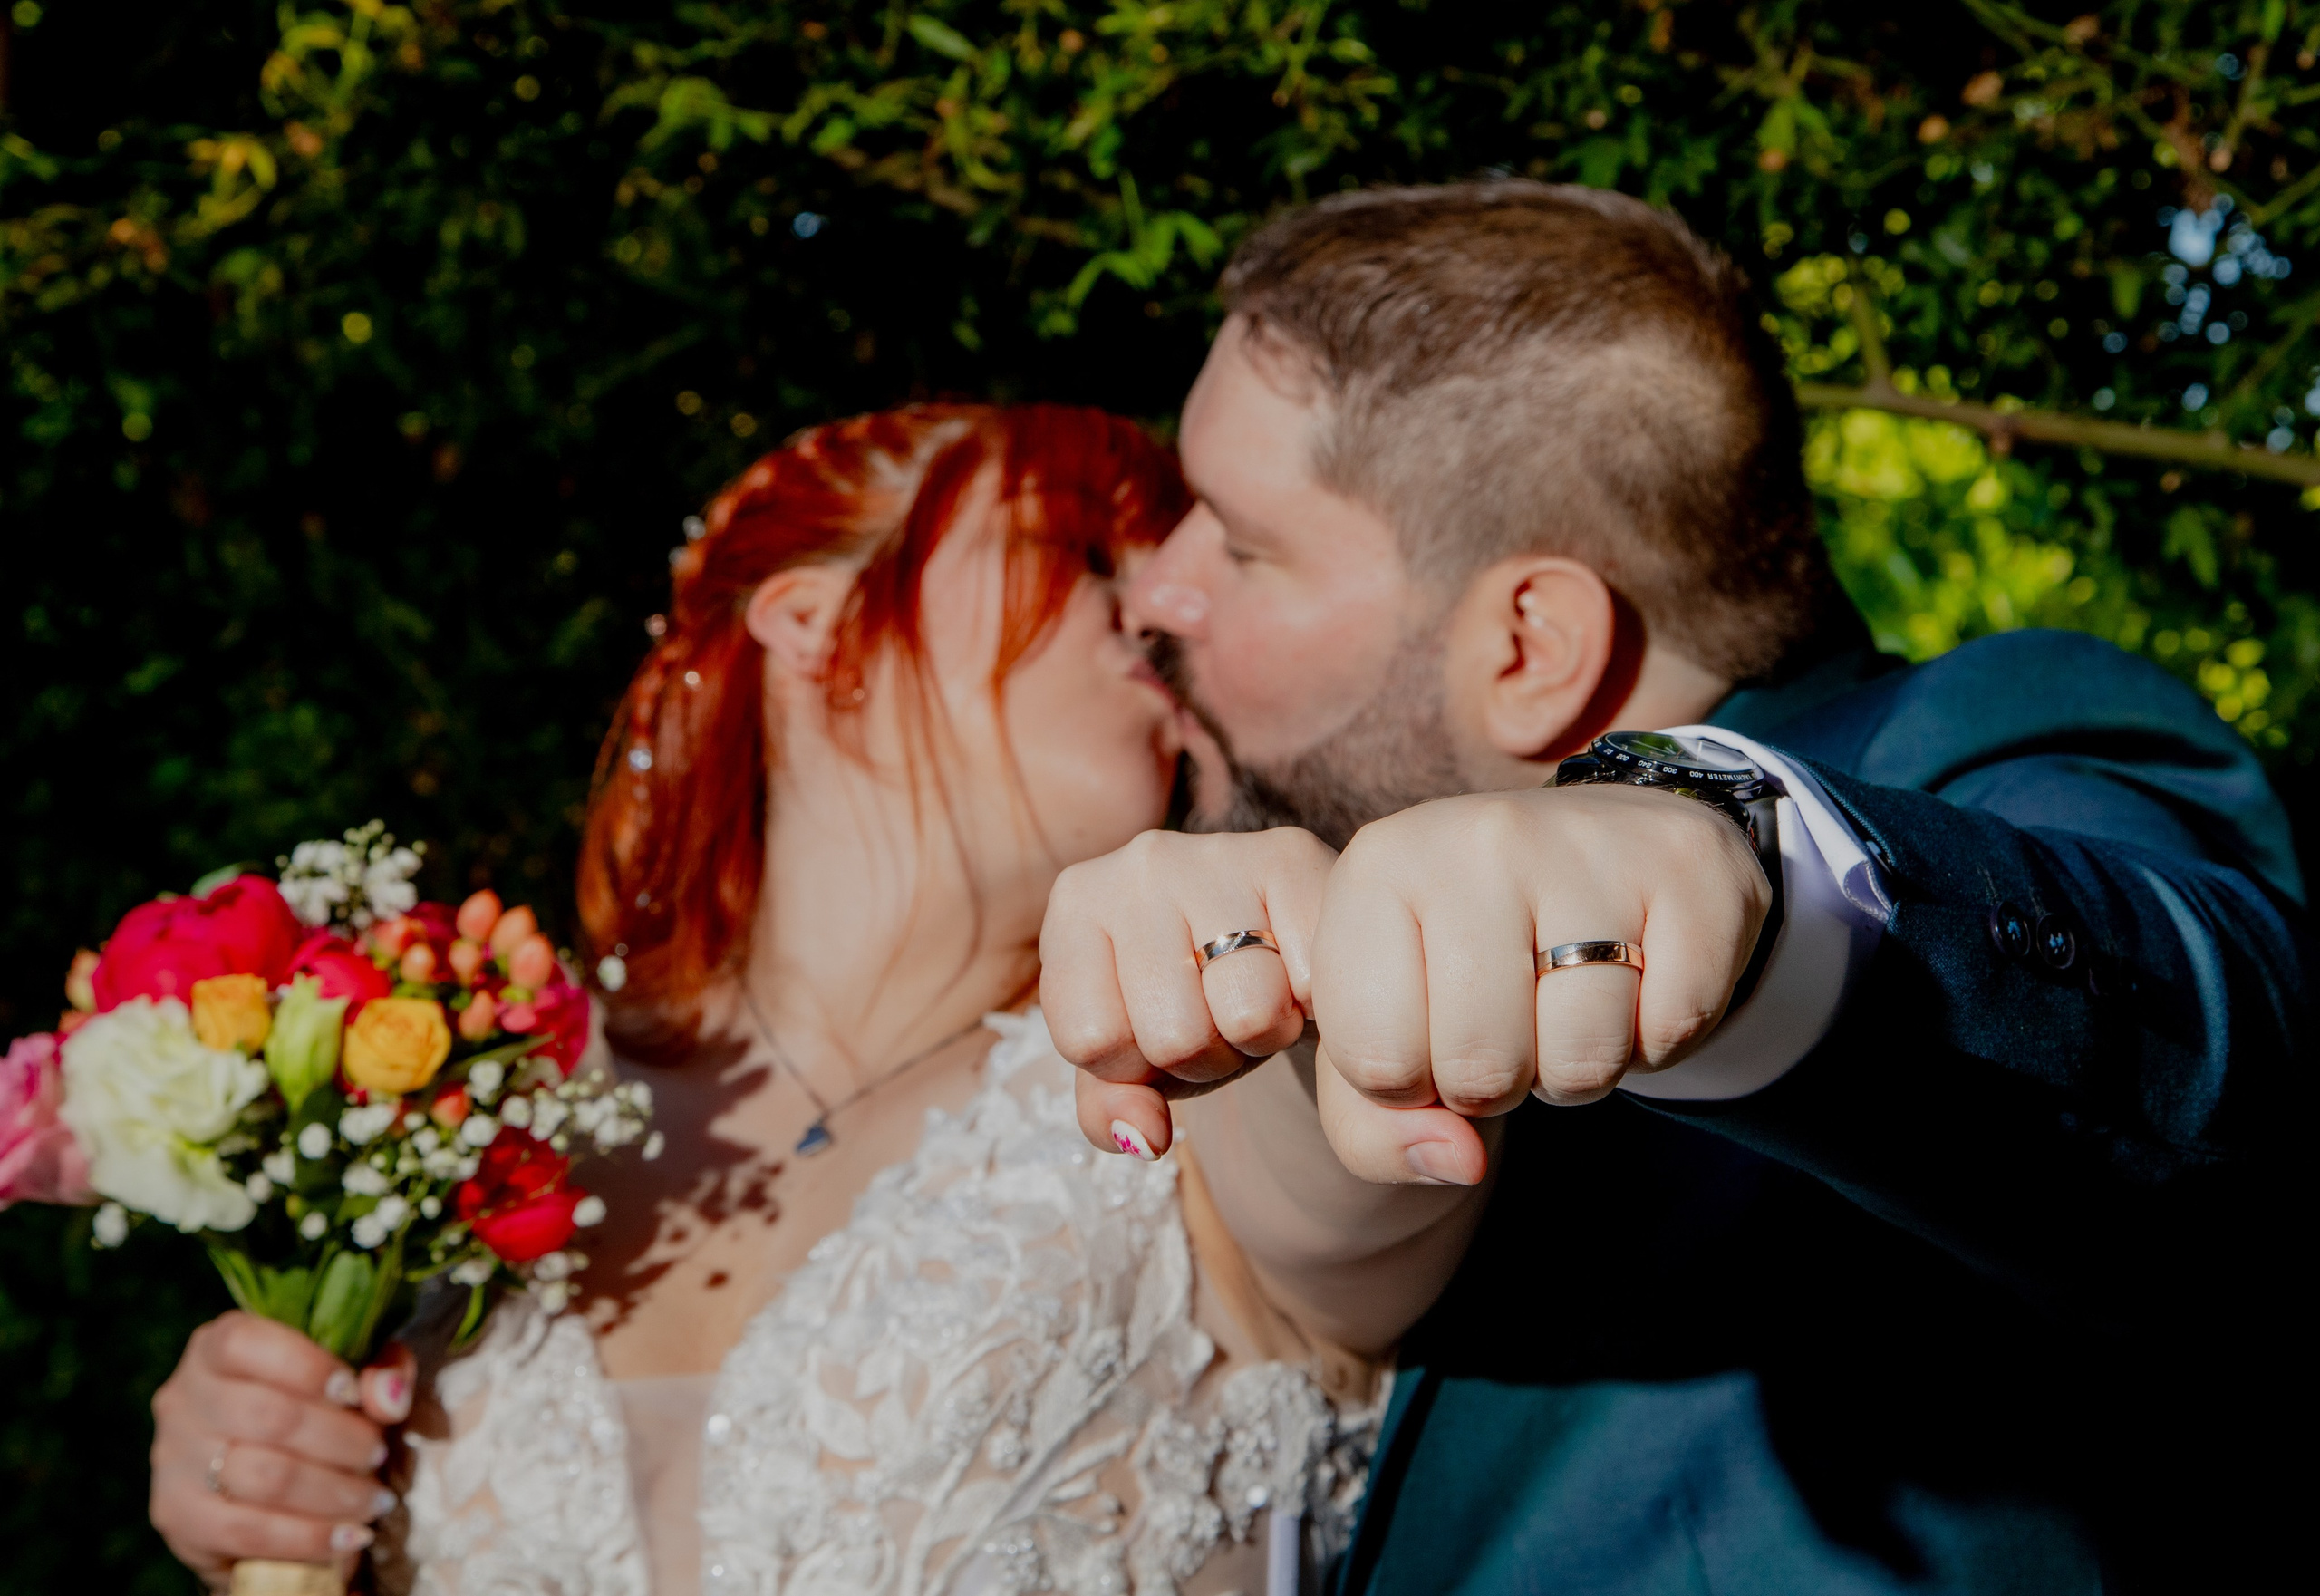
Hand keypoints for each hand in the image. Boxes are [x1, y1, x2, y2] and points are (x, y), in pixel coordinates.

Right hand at [149, 1311, 415, 1585]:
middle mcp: (183, 1399)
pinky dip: (308, 1537)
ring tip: (372, 1498)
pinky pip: (248, 1531)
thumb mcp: (352, 1374)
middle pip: (268, 1416)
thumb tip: (389, 1398)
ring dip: (333, 1491)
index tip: (352, 1391)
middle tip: (377, 1453)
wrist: (264, 1489)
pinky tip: (348, 1536)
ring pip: (263, 1476)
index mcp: (215, 1348)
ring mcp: (172, 1460)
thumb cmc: (315, 1409)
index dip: (305, 1366)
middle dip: (339, 1439)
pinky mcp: (178, 1517)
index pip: (244, 1344)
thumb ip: (380, 1369)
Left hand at [1040, 827, 1337, 1157]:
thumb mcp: (1132, 1060)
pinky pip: (1311, 985)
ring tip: (1260, 993)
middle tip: (1220, 1015)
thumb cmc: (1188, 998)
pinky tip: (1298, 971)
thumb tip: (1144, 1137)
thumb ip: (1112, 1108)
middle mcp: (1137, 863)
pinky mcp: (1293, 856)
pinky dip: (1314, 1003)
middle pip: (1173, 1034)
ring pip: (1249, 1012)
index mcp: (1075, 907)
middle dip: (1209, 1053)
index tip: (1154, 1033)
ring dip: (1265, 1032)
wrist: (1273, 931)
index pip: (1090, 1041)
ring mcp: (1216, 852)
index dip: (1136, 1066)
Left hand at [1311, 783, 1769, 1184]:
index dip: (1409, 1085)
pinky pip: (1676, 1027)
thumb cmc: (1458, 963)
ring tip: (1566, 1004)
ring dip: (1579, 1069)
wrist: (1581, 852)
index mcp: (1379, 868)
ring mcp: (1587, 840)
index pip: (1377, 1060)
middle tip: (1509, 1024)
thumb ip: (1376, 1131)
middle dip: (1498, 1085)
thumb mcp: (1381, 1037)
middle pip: (1483, 1067)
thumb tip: (1463, 1162)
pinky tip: (1633, 984)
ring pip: (1585, 1058)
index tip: (1424, 1033)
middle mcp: (1477, 835)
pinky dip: (1658, 1041)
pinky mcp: (1688, 860)